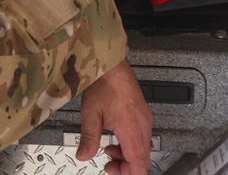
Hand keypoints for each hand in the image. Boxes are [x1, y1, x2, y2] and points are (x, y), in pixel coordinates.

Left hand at [76, 60, 151, 174]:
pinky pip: (142, 137)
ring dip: (127, 155)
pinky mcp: (142, 113)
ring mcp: (144, 118)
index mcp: (132, 128)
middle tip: (109, 165)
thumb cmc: (104, 82)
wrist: (111, 63)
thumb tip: (83, 155)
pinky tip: (115, 139)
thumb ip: (88, 138)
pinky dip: (130, 144)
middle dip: (126, 167)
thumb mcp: (90, 113)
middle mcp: (142, 124)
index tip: (114, 172)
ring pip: (143, 148)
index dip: (128, 174)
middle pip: (143, 159)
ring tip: (109, 151)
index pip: (139, 164)